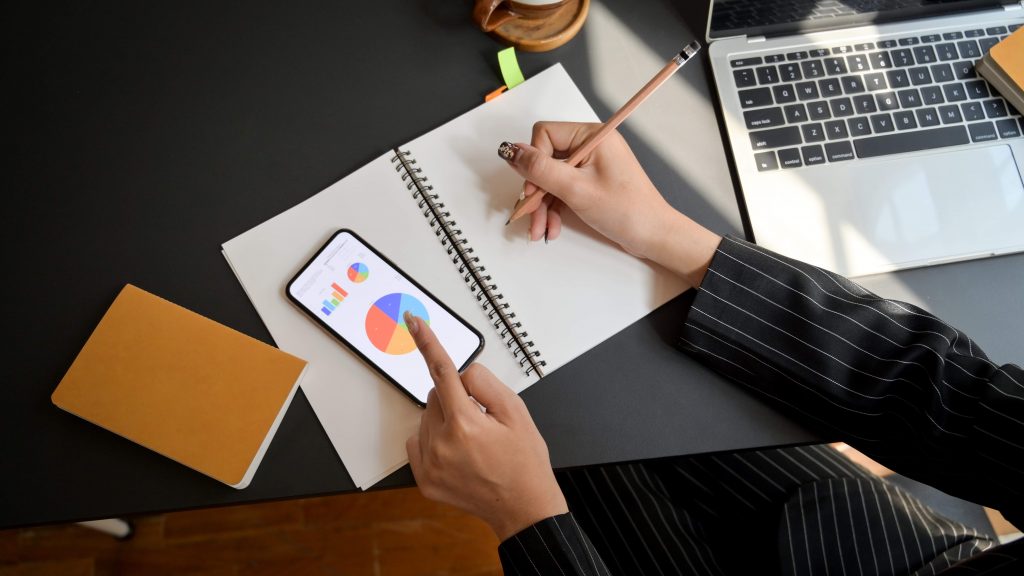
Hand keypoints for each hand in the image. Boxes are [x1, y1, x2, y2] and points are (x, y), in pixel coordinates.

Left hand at [403, 311, 566, 540]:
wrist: (523, 507)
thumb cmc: (524, 461)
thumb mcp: (517, 412)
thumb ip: (485, 385)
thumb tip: (462, 374)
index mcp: (465, 424)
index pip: (442, 372)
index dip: (428, 343)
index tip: (414, 323)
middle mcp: (442, 444)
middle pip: (436, 395)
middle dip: (455, 398)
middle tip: (482, 419)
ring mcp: (430, 465)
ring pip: (427, 418)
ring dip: (445, 420)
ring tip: (474, 442)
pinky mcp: (425, 480)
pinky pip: (417, 442)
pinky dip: (433, 440)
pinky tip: (458, 452)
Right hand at [505, 121, 720, 288]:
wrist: (653, 236)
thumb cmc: (627, 210)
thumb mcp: (576, 189)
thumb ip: (540, 169)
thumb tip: (511, 150)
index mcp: (592, 135)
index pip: (545, 134)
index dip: (533, 161)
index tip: (531, 189)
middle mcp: (591, 145)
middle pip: (545, 160)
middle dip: (536, 191)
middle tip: (530, 215)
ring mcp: (591, 165)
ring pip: (551, 179)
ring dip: (542, 205)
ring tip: (540, 230)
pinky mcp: (590, 183)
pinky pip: (562, 190)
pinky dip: (553, 209)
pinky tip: (551, 228)